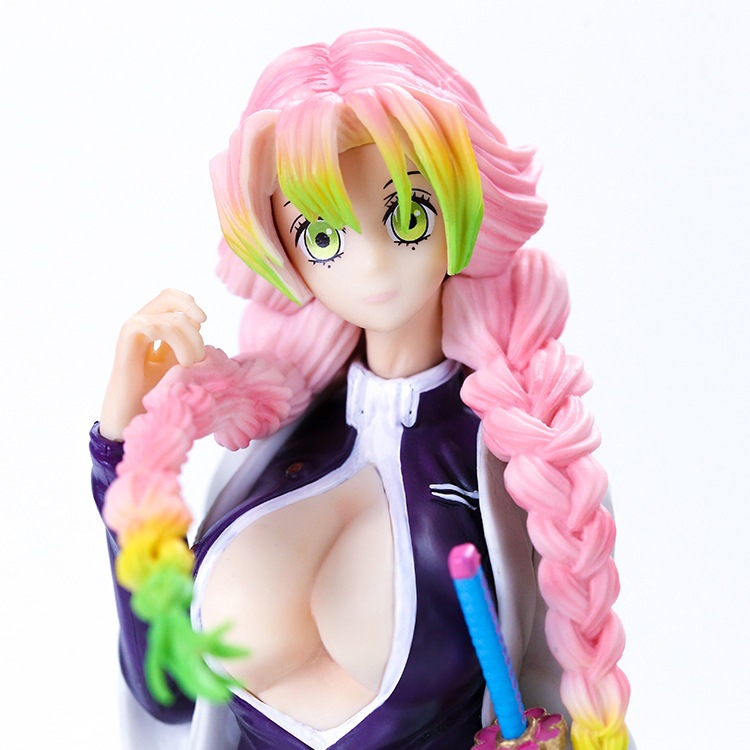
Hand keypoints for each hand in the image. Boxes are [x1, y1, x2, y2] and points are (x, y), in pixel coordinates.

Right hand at [99, 289, 206, 439]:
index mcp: (152, 325)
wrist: (131, 415)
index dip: (191, 306)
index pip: (172, 298)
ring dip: (190, 339)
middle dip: (193, 313)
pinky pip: (157, 326)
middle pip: (168, 296)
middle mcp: (140, 323)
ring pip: (170, 317)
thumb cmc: (154, 391)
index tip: (203, 324)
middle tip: (201, 343)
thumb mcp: (177, 362)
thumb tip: (199, 324)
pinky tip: (184, 362)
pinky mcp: (127, 341)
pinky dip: (178, 342)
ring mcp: (132, 330)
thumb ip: (186, 342)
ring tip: (192, 362)